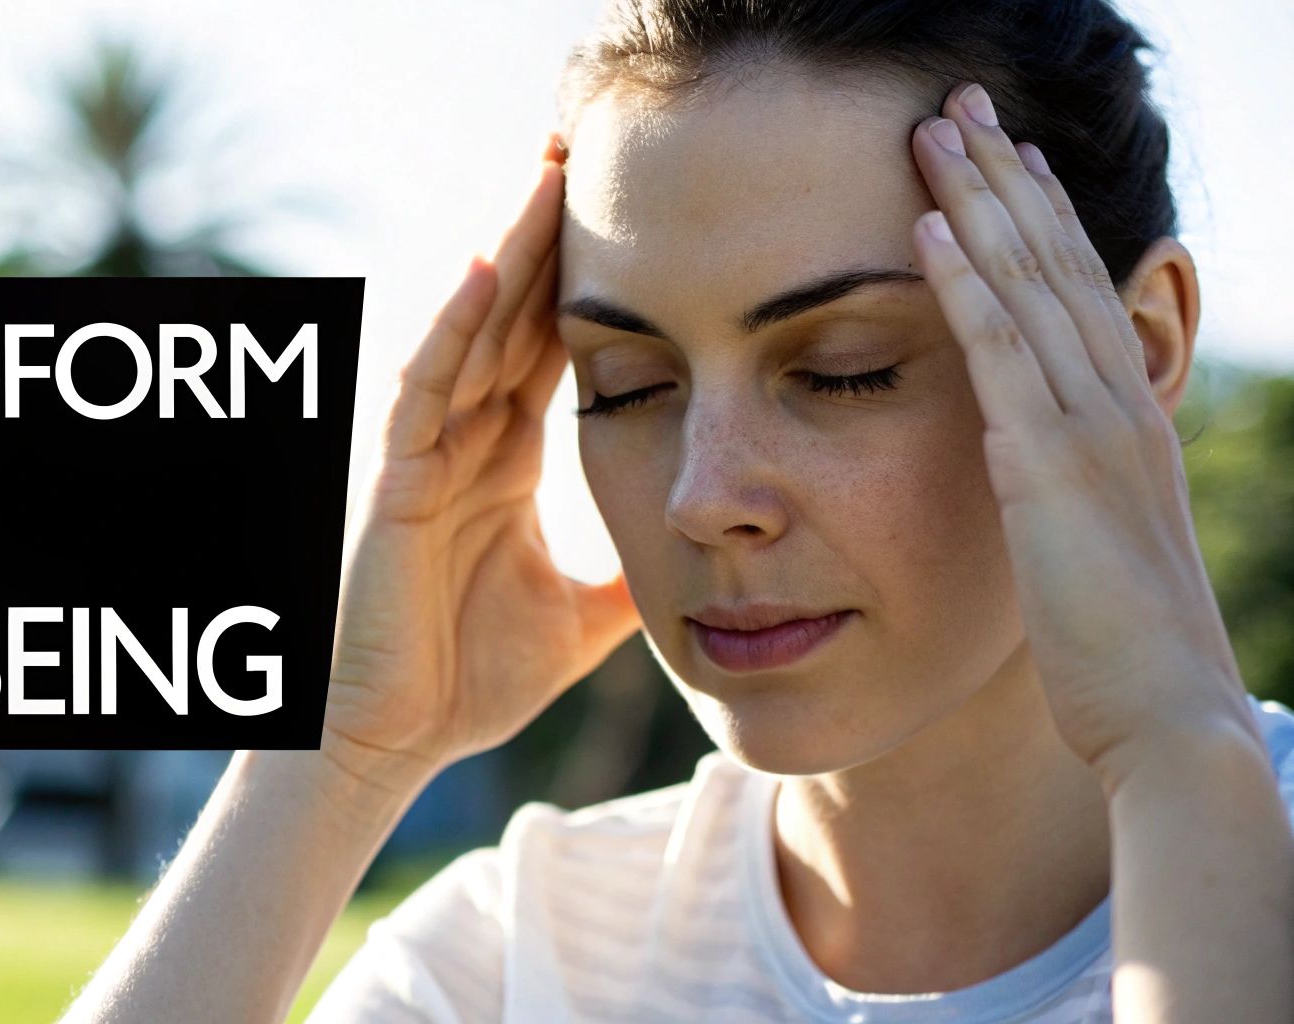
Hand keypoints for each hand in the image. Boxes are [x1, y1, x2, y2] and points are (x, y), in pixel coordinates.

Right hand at [322, 136, 640, 787]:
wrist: (394, 742)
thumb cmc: (469, 679)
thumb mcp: (583, 615)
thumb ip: (632, 574)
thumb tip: (704, 559)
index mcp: (502, 460)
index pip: (547, 347)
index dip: (586, 280)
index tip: (637, 213)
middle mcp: (462, 440)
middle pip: (511, 315)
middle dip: (549, 235)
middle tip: (588, 149)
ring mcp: (423, 455)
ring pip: (468, 331)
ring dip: (508, 253)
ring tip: (546, 172)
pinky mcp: (392, 482)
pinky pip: (422, 389)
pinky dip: (448, 328)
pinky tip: (482, 268)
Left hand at [909, 82, 1259, 785]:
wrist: (1164, 714)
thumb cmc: (1117, 646)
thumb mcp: (1089, 542)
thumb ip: (1058, 485)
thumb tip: (1017, 458)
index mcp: (1121, 416)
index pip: (1074, 289)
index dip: (1036, 215)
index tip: (999, 154)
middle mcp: (1113, 401)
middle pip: (1054, 261)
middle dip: (1003, 176)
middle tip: (959, 103)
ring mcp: (1089, 427)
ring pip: (1030, 285)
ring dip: (979, 200)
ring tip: (935, 129)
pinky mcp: (1051, 466)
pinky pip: (1001, 354)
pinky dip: (966, 284)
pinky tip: (928, 229)